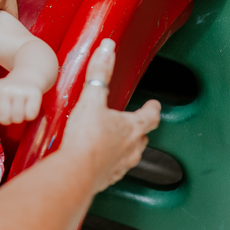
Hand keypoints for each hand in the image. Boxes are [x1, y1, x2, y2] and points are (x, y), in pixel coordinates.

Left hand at [0, 76, 42, 126]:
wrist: (26, 78)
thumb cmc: (7, 93)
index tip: (0, 109)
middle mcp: (5, 89)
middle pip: (4, 119)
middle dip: (8, 119)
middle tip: (11, 109)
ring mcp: (20, 90)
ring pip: (17, 119)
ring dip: (19, 118)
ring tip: (19, 107)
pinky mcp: (34, 93)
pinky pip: (30, 115)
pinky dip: (30, 115)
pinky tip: (28, 106)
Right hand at [61, 39, 161, 191]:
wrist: (75, 172)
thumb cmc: (86, 138)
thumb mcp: (92, 98)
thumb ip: (99, 73)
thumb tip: (107, 49)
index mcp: (131, 127)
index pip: (151, 116)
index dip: (153, 109)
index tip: (154, 105)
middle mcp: (131, 148)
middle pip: (142, 137)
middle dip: (138, 129)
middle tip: (131, 123)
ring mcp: (120, 166)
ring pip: (130, 155)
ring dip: (125, 148)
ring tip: (113, 143)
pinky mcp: (106, 180)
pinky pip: (113, 170)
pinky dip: (109, 164)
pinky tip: (97, 162)